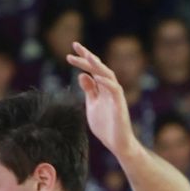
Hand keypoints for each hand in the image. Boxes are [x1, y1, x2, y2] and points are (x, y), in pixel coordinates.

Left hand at [66, 42, 136, 159]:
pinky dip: (106, 82)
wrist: (117, 144)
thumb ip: (89, 91)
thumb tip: (82, 75)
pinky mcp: (120, 105)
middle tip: (75, 46)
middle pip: (99, 68)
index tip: (70, 53)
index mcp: (102, 89)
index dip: (83, 60)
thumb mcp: (92, 106)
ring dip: (97, 65)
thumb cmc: (106, 126)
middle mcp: (109, 88)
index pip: (92, 70)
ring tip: (88, 57)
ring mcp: (115, 95)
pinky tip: (97, 77)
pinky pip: (115, 90)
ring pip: (108, 75)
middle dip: (87, 56)